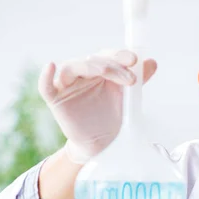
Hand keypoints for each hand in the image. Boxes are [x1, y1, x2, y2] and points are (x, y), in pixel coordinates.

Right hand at [38, 50, 156, 162]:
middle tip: (130, 79)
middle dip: (112, 66)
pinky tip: (51, 66)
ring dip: (88, 67)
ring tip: (103, 71)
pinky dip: (46, 76)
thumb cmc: (112, 117)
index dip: (120, 55)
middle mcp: (83, 73)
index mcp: (100, 69)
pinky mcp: (55, 99)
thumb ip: (139, 79)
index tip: (134, 61)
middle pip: (92, 60)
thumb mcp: (127, 98)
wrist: (101, 143)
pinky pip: (45, 86)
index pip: (108, 56)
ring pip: (72, 67)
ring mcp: (67, 85)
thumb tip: (153, 62)